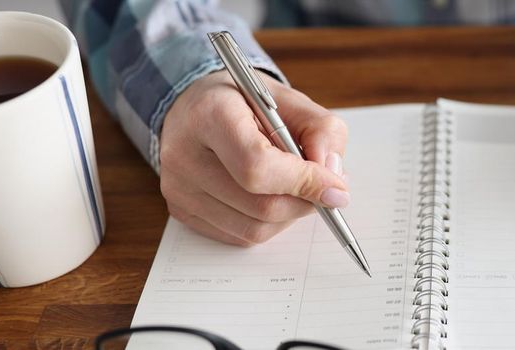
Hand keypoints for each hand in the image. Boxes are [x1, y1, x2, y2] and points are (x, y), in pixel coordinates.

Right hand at [160, 70, 348, 245]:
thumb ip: (321, 131)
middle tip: (325, 189)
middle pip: (260, 205)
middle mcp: (184, 154)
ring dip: (290, 216)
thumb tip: (333, 178)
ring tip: (298, 189)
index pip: (258, 166)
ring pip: (254, 229)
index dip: (303, 182)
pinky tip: (272, 197)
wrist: (195, 107)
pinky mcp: (181, 212)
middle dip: (304, 202)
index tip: (336, 187)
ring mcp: (178, 188)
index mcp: (210, 114)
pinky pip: (240, 237)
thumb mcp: (290, 100)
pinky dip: (268, 224)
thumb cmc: (245, 104)